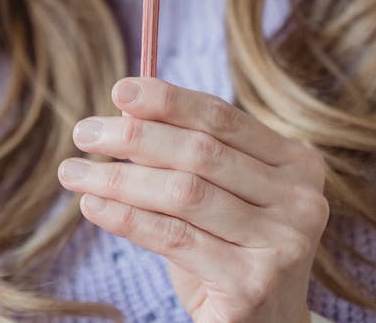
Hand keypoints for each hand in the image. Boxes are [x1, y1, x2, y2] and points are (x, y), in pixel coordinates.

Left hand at [57, 76, 328, 322]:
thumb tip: (127, 110)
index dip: (169, 100)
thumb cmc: (231, 256)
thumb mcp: (216, 199)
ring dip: (119, 178)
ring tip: (74, 171)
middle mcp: (301, 200)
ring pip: (184, 193)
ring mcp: (282, 243)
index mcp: (299, 164)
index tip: (119, 89)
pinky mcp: (253, 285)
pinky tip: (93, 206)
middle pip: (202, 152)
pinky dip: (127, 218)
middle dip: (135, 136)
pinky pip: (175, 238)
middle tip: (84, 131)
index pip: (223, 118)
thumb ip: (185, 156)